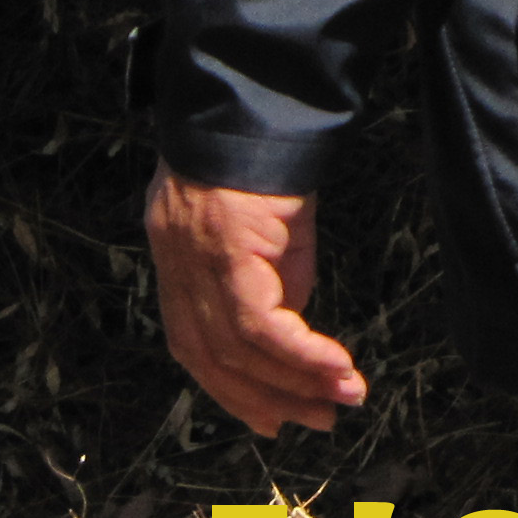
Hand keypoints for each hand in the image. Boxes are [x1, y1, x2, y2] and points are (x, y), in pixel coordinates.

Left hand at [147, 169, 369, 434]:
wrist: (258, 97)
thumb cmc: (267, 151)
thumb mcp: (273, 225)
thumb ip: (277, 278)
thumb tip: (294, 328)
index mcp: (178, 257)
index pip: (195, 344)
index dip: (231, 389)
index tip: (274, 418)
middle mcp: (176, 264)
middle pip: (211, 357)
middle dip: (267, 398)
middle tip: (318, 421)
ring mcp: (193, 259)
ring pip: (237, 349)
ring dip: (295, 383)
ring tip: (342, 400)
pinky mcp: (223, 251)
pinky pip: (260, 324)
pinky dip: (300, 353)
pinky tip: (336, 367)